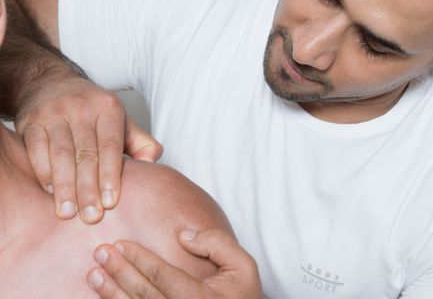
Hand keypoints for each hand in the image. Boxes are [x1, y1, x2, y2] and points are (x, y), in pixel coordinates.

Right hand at [15, 77, 162, 223]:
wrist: (52, 83)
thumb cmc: (93, 110)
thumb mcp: (122, 120)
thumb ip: (141, 143)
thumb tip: (152, 167)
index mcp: (109, 108)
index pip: (111, 145)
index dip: (111, 174)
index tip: (110, 202)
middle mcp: (81, 108)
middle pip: (86, 153)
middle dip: (88, 188)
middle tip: (91, 217)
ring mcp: (54, 113)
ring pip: (61, 154)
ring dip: (65, 187)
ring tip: (69, 213)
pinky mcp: (31, 121)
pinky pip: (36, 150)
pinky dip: (43, 173)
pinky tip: (50, 193)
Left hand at [87, 229, 262, 298]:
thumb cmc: (243, 296)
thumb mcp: (243, 266)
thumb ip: (217, 245)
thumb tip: (182, 236)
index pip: (162, 275)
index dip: (139, 258)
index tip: (121, 243)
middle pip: (142, 293)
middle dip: (119, 271)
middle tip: (100, 252)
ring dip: (111, 293)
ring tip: (93, 274)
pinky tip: (105, 297)